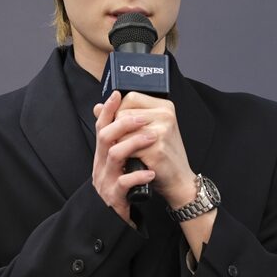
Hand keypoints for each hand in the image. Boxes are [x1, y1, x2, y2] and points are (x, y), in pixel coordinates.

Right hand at [92, 91, 156, 223]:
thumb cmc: (122, 193)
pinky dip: (138, 175)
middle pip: (105, 136)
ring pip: (114, 156)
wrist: (115, 223)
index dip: (108, 110)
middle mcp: (100, 167)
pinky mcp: (113, 199)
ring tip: (151, 138)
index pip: (101, 127)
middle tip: (143, 117)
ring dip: (134, 143)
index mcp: (102, 157)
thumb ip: (122, 147)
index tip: (118, 94)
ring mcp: (105, 182)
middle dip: (123, 123)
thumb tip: (129, 122)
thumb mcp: (120, 167)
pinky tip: (151, 172)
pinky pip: (124, 183)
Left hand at [115, 91, 195, 206]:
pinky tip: (136, 161)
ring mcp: (162, 131)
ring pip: (123, 132)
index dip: (119, 112)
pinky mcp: (157, 148)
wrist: (178, 179)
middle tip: (126, 143)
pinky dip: (128, 158)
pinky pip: (128, 149)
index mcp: (164, 106)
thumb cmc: (162, 155)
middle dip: (118, 131)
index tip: (120, 126)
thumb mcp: (143, 131)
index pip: (130, 98)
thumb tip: (97, 107)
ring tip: (132, 153)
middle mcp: (165, 115)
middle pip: (123, 114)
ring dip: (121, 145)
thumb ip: (122, 116)